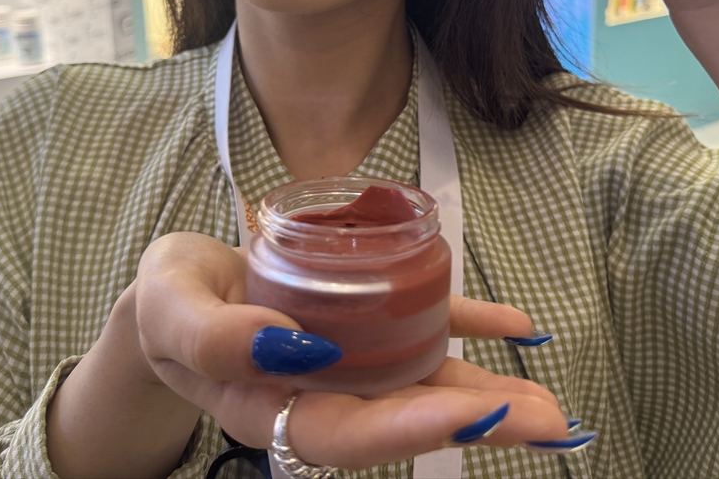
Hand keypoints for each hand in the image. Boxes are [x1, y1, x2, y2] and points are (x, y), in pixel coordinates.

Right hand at [133, 232, 572, 469]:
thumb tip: (289, 346)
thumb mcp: (169, 308)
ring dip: (486, 390)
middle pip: (399, 416)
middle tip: (549, 422)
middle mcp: (320, 392)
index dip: (405, 430)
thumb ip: (212, 335)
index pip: (342, 430)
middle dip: (474, 422)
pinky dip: (468, 325)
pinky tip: (516, 326)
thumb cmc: (169, 300)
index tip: (468, 419)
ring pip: (420, 382)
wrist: (180, 288)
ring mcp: (348, 361)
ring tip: (549, 402)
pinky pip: (419, 327)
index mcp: (268, 404)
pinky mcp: (363, 323)